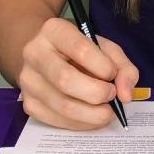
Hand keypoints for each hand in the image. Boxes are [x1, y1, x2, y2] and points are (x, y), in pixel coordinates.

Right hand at [18, 16, 138, 129]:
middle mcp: (34, 53)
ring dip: (92, 114)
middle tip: (112, 96)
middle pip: (66, 81)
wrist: (46, 55)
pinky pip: (57, 120)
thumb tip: (126, 95)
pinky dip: (81, 123)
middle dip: (97, 93)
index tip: (113, 74)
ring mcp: (27, 81)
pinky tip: (91, 116)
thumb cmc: (79, 49)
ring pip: (62, 105)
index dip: (102, 66)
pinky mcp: (28, 104)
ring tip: (106, 110)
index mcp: (54, 30)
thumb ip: (122, 67)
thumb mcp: (104, 47)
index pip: (80, 49)